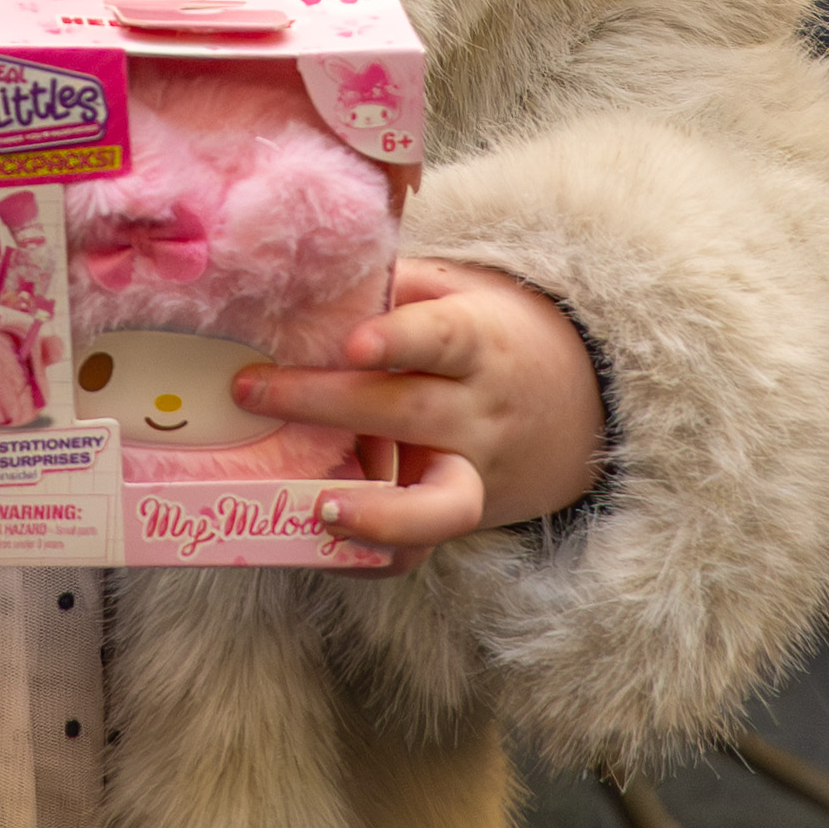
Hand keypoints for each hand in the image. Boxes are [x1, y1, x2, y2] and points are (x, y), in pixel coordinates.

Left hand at [234, 257, 607, 549]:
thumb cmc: (486, 333)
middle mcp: (477, 411)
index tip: (353, 343)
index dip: (400, 340)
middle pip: (408, 412)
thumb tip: (304, 269)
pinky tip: (313, 543)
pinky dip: (370, 557)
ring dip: (382, 515)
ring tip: (319, 507)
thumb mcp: (454, 290)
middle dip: (326, 404)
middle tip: (250, 391)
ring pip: (443, 505)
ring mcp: (472, 470)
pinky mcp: (455, 514)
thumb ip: (390, 283)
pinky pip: (420, 552)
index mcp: (477, 343)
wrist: (578, 401)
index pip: (443, 338)